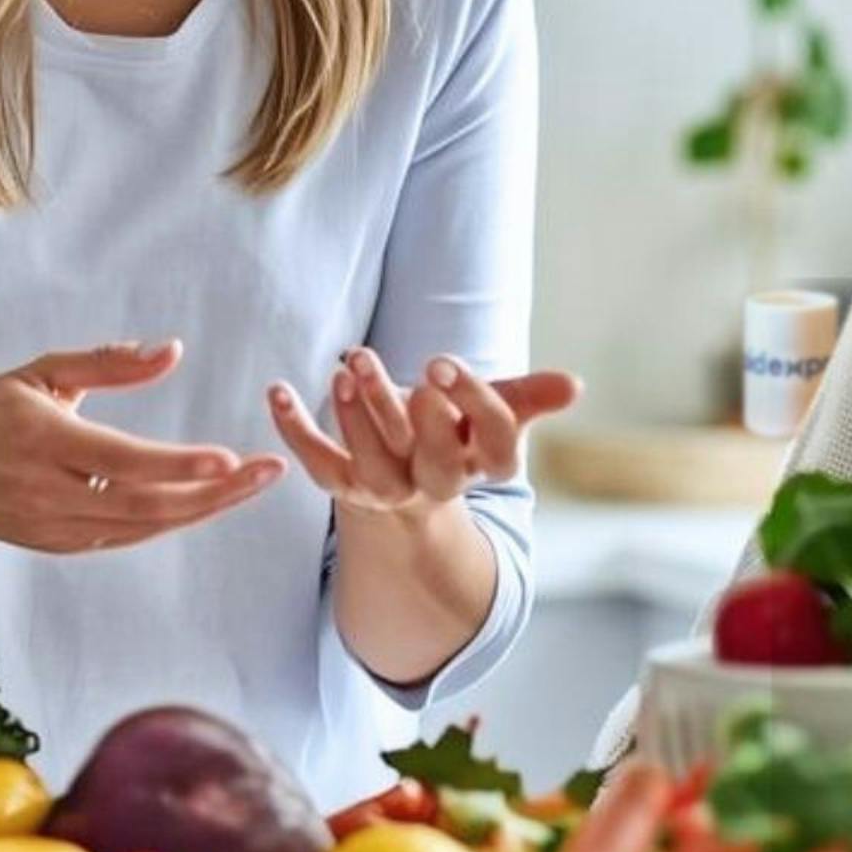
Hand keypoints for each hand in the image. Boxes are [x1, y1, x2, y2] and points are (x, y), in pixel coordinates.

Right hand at [0, 341, 282, 555]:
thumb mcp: (39, 372)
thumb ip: (106, 362)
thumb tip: (171, 351)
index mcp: (41, 440)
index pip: (120, 460)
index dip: (177, 464)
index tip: (228, 457)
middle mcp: (46, 491)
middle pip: (144, 503)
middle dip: (214, 492)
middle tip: (268, 472)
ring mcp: (52, 526)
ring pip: (141, 527)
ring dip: (202, 509)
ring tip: (250, 485)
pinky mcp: (57, 545)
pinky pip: (125, 537)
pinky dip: (169, 520)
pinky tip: (206, 501)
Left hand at [269, 349, 582, 517]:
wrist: (411, 481)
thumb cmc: (457, 431)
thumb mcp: (493, 412)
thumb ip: (528, 397)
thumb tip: (575, 387)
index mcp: (480, 463)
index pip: (491, 440)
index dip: (470, 404)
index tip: (442, 363)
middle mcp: (436, 483)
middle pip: (430, 459)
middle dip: (412, 414)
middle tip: (395, 367)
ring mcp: (388, 489)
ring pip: (372, 466)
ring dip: (355, 419)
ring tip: (344, 369)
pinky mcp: (345, 485)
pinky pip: (318, 464)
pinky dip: (295, 430)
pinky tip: (277, 391)